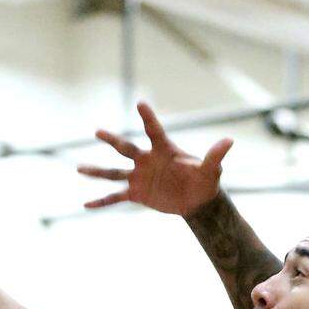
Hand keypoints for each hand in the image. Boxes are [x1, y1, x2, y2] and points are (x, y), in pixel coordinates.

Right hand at [79, 102, 232, 215]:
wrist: (196, 200)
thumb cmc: (204, 180)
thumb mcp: (210, 169)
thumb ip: (215, 155)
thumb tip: (229, 141)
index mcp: (164, 150)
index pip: (154, 131)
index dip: (148, 118)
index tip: (141, 103)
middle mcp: (147, 160)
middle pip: (126, 148)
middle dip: (112, 140)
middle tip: (97, 131)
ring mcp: (139, 176)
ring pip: (114, 172)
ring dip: (97, 171)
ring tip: (79, 168)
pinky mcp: (136, 193)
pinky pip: (115, 197)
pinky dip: (101, 202)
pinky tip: (86, 205)